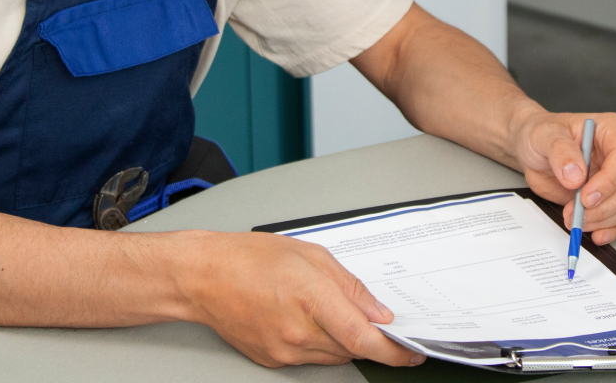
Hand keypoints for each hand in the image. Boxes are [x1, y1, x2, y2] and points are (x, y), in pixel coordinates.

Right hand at [181, 231, 425, 367]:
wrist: (203, 277)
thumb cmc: (250, 258)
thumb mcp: (312, 255)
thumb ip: (351, 287)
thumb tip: (378, 313)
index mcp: (311, 298)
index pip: (363, 337)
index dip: (393, 350)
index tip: (412, 351)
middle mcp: (297, 332)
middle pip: (352, 349)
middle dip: (370, 338)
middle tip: (375, 322)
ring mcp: (283, 351)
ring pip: (333, 356)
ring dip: (345, 341)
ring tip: (330, 312)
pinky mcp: (272, 361)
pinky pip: (311, 359)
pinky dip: (321, 345)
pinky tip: (309, 321)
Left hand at [511, 110, 615, 244]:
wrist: (533, 150)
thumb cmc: (542, 135)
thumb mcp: (544, 135)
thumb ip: (561, 151)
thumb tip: (577, 175)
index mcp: (613, 129)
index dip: (609, 181)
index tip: (586, 197)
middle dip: (603, 206)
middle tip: (576, 213)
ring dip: (602, 219)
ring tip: (574, 219)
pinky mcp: (610, 197)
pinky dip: (608, 228)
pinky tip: (595, 233)